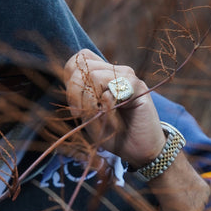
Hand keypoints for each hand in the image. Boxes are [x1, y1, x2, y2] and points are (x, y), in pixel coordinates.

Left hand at [63, 49, 165, 168]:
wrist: (140, 150)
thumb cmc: (114, 134)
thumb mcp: (90, 117)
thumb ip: (80, 99)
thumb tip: (75, 81)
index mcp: (101, 76)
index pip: (78, 60)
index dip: (70, 79)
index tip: (75, 105)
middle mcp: (113, 72)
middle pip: (81, 64)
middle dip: (74, 91)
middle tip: (80, 113)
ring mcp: (126, 76)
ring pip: (93, 75)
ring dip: (88, 100)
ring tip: (99, 116)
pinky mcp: (137, 86)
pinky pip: (110, 89)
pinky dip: (105, 107)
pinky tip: (112, 117)